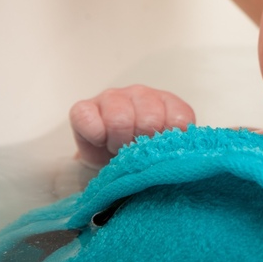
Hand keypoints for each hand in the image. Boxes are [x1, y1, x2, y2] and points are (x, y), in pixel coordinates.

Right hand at [69, 85, 194, 167]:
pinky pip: (86, 117)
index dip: (168, 142)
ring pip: (119, 119)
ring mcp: (112, 98)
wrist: (108, 166)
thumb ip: (178, 148)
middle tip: (135, 152)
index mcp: (168, 103)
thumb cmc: (142, 157)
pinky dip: (94, 135)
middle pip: (149, 119)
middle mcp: (142, 95)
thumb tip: (179, 159)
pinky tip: (100, 141)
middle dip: (142, 144)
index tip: (159, 151)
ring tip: (117, 149)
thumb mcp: (166, 153)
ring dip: (118, 142)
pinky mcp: (84, 108)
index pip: (179, 119)